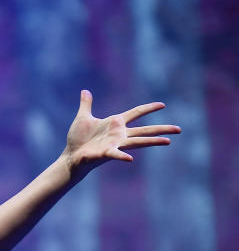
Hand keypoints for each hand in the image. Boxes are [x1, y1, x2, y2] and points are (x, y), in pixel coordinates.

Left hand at [62, 90, 179, 176]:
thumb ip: (86, 104)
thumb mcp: (83, 118)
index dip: (149, 108)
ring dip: (152, 141)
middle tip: (179, 129)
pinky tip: (130, 158)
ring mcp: (114, 144)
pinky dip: (122, 156)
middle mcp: (119, 134)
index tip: (163, 105)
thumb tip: (84, 91)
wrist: (71, 156)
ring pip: (138, 142)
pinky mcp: (105, 153)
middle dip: (162, 129)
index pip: (136, 113)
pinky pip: (115, 154)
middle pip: (145, 130)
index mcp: (115, 124)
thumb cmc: (78, 139)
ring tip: (168, 142)